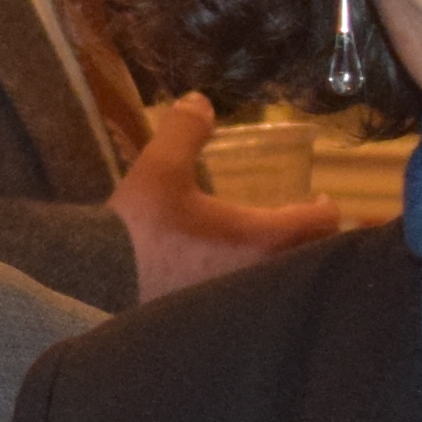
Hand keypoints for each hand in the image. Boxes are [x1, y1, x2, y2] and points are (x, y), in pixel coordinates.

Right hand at [116, 96, 343, 302]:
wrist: (98, 281)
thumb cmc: (139, 228)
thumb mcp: (157, 170)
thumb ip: (184, 131)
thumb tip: (200, 101)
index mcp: (262, 240)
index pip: (319, 224)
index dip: (323, 208)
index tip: (318, 199)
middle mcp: (262, 277)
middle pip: (310, 259)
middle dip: (310, 240)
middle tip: (296, 221)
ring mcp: (242, 304)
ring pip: (283, 284)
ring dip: (283, 264)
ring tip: (266, 247)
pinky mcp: (220, 320)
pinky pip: (255, 301)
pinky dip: (258, 287)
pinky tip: (233, 273)